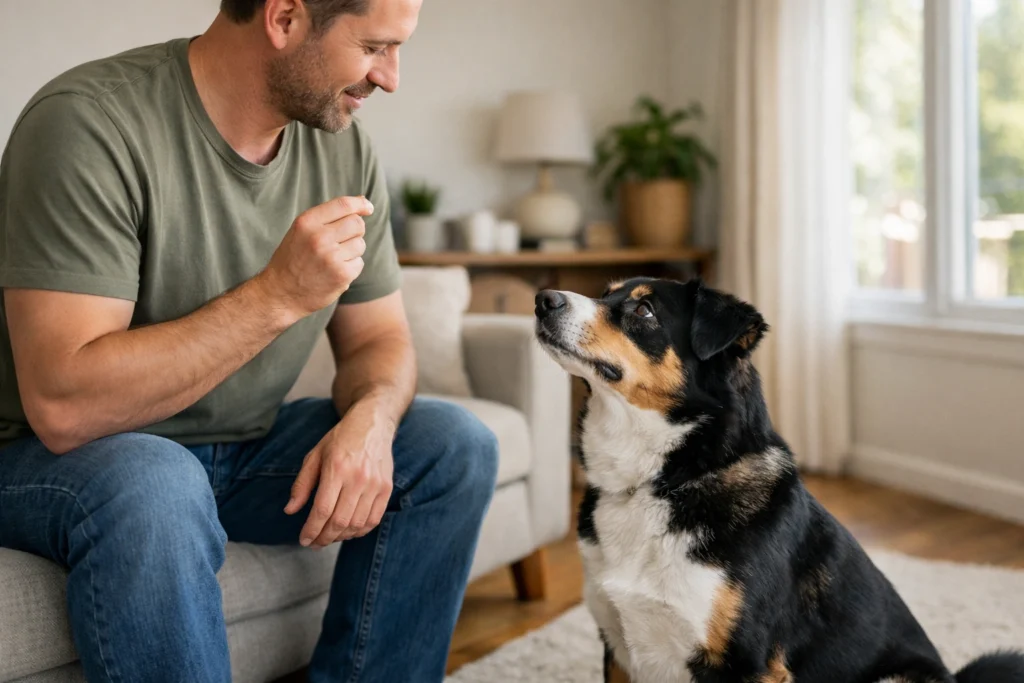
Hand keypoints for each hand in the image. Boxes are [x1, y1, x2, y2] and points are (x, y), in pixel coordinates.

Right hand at [257, 196, 372, 318]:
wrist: (280, 293)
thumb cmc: (293, 258)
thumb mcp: (302, 231)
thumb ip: (328, 216)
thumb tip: (363, 201)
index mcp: (307, 222)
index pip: (343, 204)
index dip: (361, 204)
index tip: (368, 207)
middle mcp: (319, 237)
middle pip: (357, 223)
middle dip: (356, 230)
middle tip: (343, 241)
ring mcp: (331, 257)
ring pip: (360, 244)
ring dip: (352, 251)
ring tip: (332, 259)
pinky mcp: (341, 275)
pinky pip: (359, 263)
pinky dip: (350, 268)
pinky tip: (334, 272)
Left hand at [284, 400, 395, 546]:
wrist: (373, 424)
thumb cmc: (340, 439)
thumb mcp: (315, 455)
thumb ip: (302, 484)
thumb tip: (290, 510)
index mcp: (337, 468)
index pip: (322, 509)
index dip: (311, 530)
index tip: (304, 540)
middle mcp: (358, 478)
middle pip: (339, 521)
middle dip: (324, 538)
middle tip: (314, 543)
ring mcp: (375, 484)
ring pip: (357, 524)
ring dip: (341, 537)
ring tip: (329, 536)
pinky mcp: (386, 488)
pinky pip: (373, 519)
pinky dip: (360, 531)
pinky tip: (348, 531)